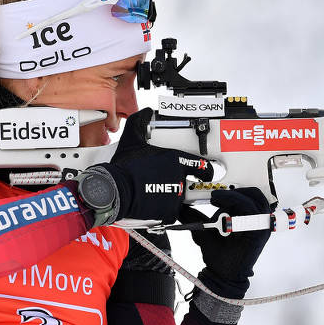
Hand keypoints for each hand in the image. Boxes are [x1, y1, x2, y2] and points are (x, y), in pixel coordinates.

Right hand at [92, 108, 212, 222]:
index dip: (207, 170)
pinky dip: (164, 210)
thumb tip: (146, 112)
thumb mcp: (132, 139)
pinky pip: (172, 212)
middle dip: (181, 184)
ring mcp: (176, 196)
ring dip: (171, 197)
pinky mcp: (169, 212)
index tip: (208, 173)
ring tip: (155, 194)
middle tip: (168, 184)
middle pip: (188, 183)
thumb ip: (140, 122)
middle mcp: (179, 178)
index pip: (202, 166)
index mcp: (176, 160)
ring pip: (180, 197)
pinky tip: (152, 204)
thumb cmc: (125, 167)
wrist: (115, 190)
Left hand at [180, 188, 271, 298]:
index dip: (232, 189)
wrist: (220, 273)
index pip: (246, 194)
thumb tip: (180, 207)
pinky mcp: (260, 231)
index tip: (212, 194)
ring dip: (234, 195)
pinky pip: (252, 210)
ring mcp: (260, 224)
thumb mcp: (203, 230)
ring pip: (254, 198)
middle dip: (234, 190)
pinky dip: (237, 205)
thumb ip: (194, 217)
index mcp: (246, 216)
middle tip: (214, 196)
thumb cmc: (217, 253)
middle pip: (253, 192)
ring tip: (215, 199)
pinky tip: (223, 211)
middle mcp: (256, 219)